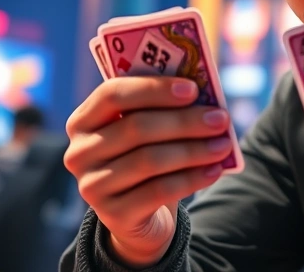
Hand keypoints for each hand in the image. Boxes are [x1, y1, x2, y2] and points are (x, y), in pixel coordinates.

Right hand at [64, 76, 233, 266]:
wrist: (137, 215)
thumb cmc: (145, 157)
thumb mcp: (148, 132)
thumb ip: (164, 109)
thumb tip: (205, 96)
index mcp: (83, 120)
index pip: (112, 94)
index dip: (154, 89)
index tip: (193, 89)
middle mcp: (79, 152)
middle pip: (136, 127)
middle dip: (184, 121)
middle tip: (220, 118)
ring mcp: (91, 186)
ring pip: (149, 160)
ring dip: (193, 150)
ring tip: (224, 145)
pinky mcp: (112, 215)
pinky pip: (158, 191)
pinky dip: (191, 179)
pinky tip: (214, 171)